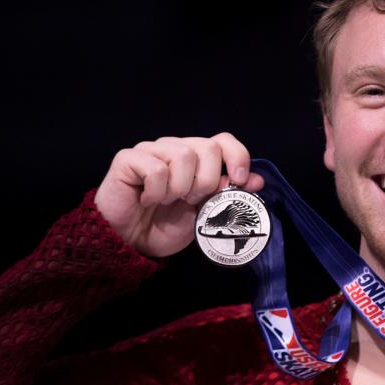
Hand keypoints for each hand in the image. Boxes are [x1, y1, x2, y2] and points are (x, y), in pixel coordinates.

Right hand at [94, 132, 264, 257]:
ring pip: (183, 155)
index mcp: (196, 158)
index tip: (239, 180)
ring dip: (181, 187)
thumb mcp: (205, 213)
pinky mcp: (127, 158)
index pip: (224, 141)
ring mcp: (151, 150)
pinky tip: (147, 200)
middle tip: (192, 200)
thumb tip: (257, 180)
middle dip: (207, 181)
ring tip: (169, 201)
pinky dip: (157, 191)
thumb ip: (227, 194)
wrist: (132, 244)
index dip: (237, 157)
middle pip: (208, 147)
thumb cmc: (166, 226)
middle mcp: (175, 148)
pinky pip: (155, 168)